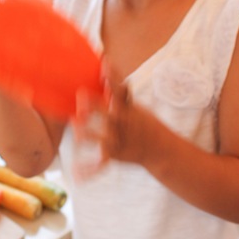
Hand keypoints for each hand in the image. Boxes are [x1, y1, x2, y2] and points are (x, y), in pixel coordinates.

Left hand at [72, 62, 135, 177]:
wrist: (162, 150)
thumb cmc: (142, 122)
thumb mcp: (134, 105)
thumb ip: (117, 90)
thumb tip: (103, 63)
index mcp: (129, 108)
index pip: (122, 89)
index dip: (113, 76)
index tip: (105, 63)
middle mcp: (125, 123)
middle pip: (110, 113)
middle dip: (96, 106)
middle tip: (81, 95)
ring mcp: (121, 140)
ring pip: (104, 138)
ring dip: (89, 135)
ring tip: (76, 131)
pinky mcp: (117, 155)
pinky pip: (102, 164)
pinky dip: (90, 171)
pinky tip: (76, 175)